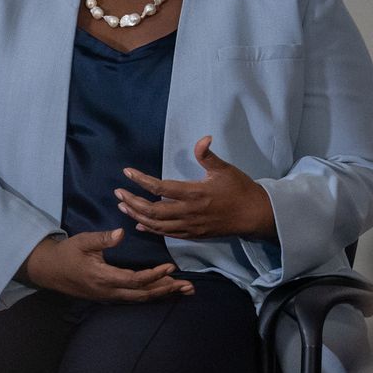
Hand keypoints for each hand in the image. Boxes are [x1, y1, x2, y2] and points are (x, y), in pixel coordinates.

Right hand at [21, 229, 194, 302]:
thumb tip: (121, 233)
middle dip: (166, 290)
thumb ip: (102, 239)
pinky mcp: (109, 296)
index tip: (170, 267)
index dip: (154, 275)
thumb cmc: (66, 254)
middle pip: (143, 295)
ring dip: (162, 294)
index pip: (135, 280)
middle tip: (188, 287)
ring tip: (183, 290)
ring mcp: (109, 297)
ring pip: (140, 299)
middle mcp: (109, 292)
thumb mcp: (82, 241)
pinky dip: (151, 294)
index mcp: (103, 278)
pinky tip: (164, 291)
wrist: (49, 271)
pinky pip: (134, 298)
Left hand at [116, 136, 276, 240]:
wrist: (254, 215)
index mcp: (194, 193)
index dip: (141, 180)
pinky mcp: (193, 234)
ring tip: (123, 206)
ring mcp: (190, 226)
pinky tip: (140, 224)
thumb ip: (208, 155)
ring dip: (137, 216)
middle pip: (152, 210)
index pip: (160, 187)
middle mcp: (188, 212)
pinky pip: (167, 234)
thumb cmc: (240, 189)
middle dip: (132, 201)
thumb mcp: (225, 169)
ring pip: (156, 225)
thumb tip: (203, 138)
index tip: (127, 173)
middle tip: (118, 192)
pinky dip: (150, 229)